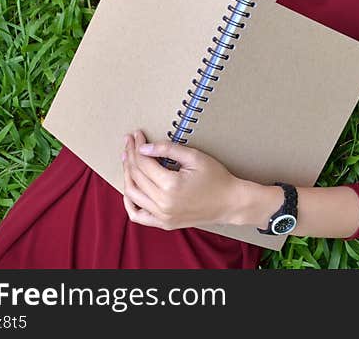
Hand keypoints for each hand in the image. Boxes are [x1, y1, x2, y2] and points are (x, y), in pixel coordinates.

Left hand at [121, 130, 241, 229]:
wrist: (230, 203)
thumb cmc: (216, 178)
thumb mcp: (195, 157)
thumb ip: (168, 150)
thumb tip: (143, 148)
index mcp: (170, 186)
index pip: (143, 162)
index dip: (137, 146)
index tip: (136, 135)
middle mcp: (162, 204)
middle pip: (136, 176)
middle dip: (130, 156)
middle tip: (129, 142)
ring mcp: (162, 216)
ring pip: (132, 194)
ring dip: (127, 175)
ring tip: (128, 159)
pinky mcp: (164, 223)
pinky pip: (137, 215)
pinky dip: (129, 202)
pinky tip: (129, 188)